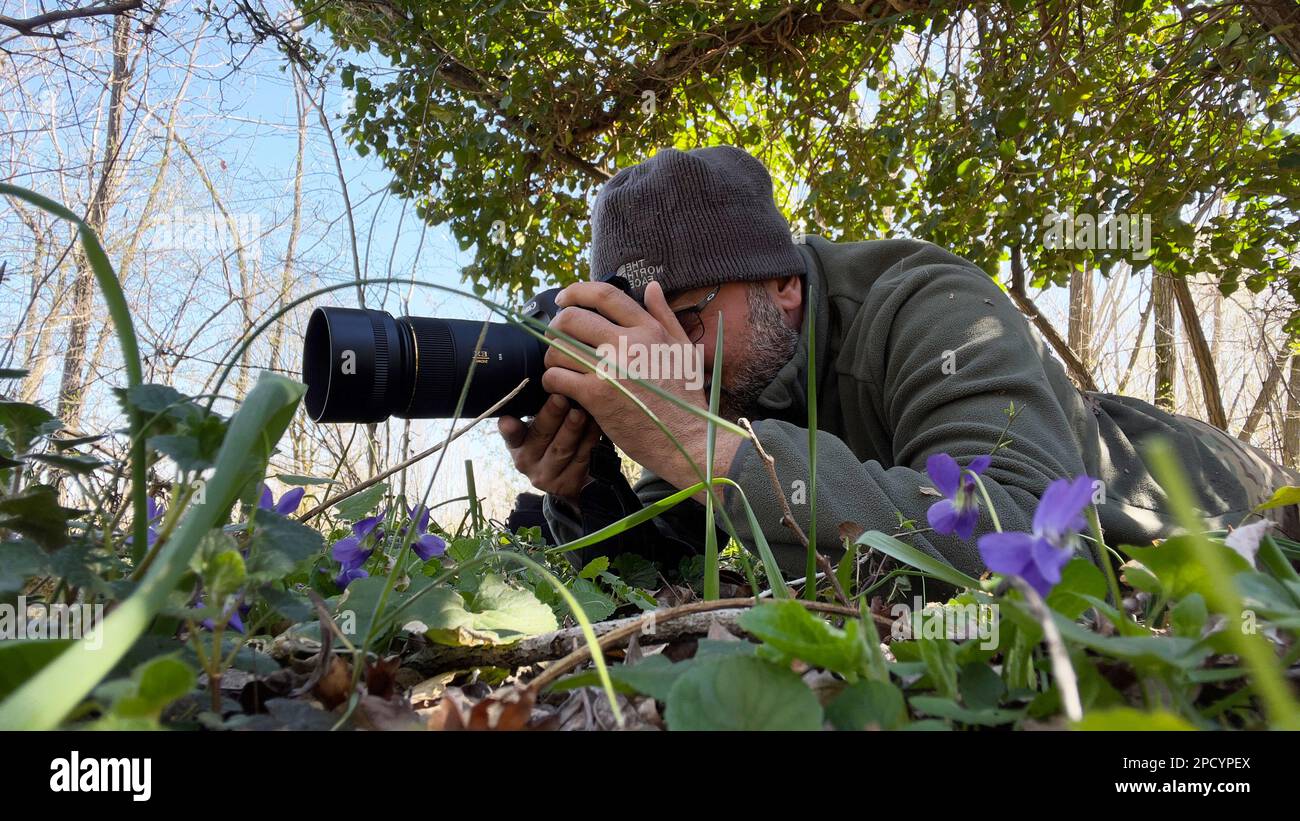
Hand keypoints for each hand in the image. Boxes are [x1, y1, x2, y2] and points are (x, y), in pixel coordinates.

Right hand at [498, 394, 602, 505]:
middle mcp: (526, 462)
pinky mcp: (567, 484)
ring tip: (581, 411)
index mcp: (516, 444)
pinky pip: (582, 458)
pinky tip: (596, 424)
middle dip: (552, 416)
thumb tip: (546, 377)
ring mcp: (547, 476)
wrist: (567, 477)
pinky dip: (590, 439)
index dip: (510, 428)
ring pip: (563, 449)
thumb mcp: (537, 427)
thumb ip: (535, 409)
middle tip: (561, 397)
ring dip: (573, 428)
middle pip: (541, 436)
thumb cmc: (551, 440)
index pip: (511, 435)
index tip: (509, 421)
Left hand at [541, 280, 742, 492]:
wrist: (686, 439)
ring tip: (558, 366)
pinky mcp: (597, 395)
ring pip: (559, 348)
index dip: (576, 292)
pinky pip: (557, 377)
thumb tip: (654, 287)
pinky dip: (551, 380)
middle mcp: (629, 343)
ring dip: (551, 357)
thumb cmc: (686, 398)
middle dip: (556, 327)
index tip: (562, 300)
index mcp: (648, 329)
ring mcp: (611, 369)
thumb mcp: (684, 349)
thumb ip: (665, 316)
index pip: (604, 295)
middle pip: (572, 318)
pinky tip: (558, 387)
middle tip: (555, 340)